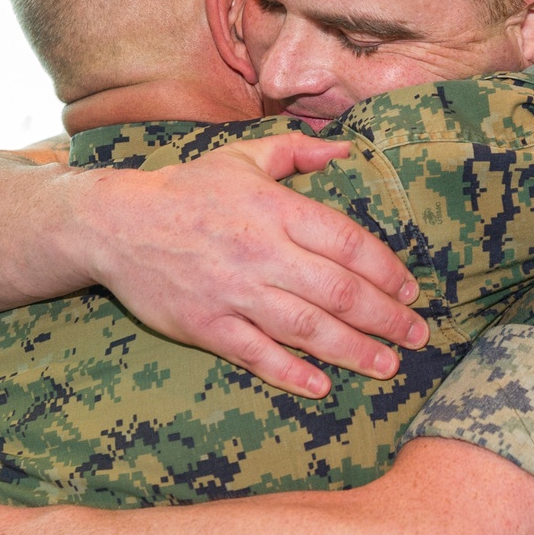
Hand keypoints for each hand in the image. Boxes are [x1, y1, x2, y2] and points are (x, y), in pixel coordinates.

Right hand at [80, 132, 428, 397]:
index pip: (346, 243)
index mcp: (274, 208)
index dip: (386, 270)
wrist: (116, 224)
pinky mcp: (205, 325)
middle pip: (337, 290)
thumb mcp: (242, 157)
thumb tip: (345, 149)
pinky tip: (322, 385)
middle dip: (384, 317)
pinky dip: (290, 371)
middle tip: (417, 336)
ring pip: (305, 327)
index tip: (410, 291)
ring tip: (387, 366)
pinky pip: (255, 353)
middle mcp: (260, 251)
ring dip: (353, 350)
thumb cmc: (187, 189)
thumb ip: (296, 152)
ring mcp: (232, 291)